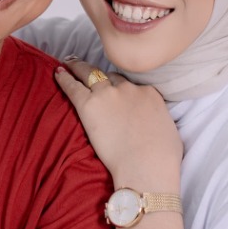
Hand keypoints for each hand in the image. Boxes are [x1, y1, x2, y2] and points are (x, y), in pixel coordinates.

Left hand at [55, 59, 183, 191]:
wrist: (146, 165)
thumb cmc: (162, 157)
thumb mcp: (170, 130)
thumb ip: (159, 119)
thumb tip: (155, 124)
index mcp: (148, 93)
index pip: (130, 84)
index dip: (120, 86)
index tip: (112, 86)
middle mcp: (128, 88)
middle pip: (109, 75)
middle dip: (98, 71)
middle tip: (86, 65)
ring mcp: (108, 94)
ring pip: (90, 73)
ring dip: (79, 68)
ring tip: (68, 63)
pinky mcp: (89, 104)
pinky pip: (73, 86)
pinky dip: (64, 78)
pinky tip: (57, 73)